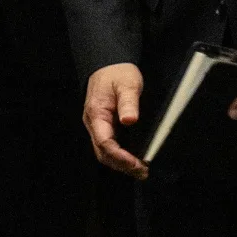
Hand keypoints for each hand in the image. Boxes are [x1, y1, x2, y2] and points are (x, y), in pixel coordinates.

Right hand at [82, 62, 148, 178]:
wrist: (109, 65)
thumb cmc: (117, 73)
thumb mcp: (127, 83)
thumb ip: (128, 102)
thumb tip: (130, 120)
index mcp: (96, 114)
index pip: (105, 142)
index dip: (120, 156)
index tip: (135, 163)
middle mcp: (94, 124)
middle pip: (104, 153)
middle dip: (122, 165)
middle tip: (142, 171)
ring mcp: (99, 126)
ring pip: (106, 152)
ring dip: (122, 163)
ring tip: (141, 170)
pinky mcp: (106, 126)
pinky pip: (111, 145)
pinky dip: (122, 155)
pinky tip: (135, 159)